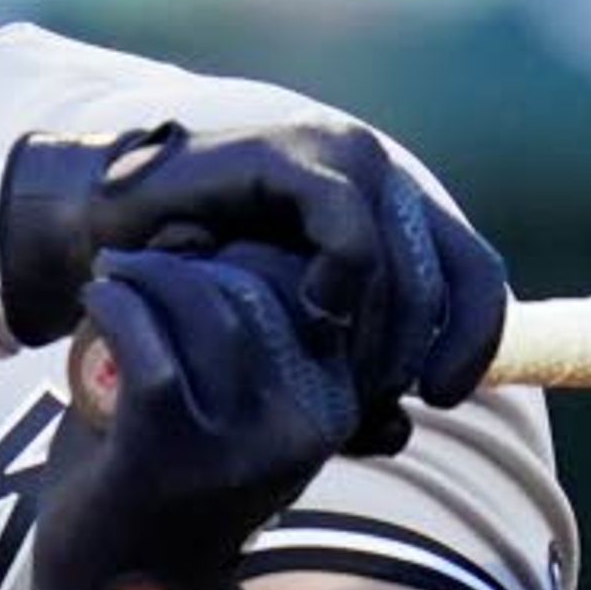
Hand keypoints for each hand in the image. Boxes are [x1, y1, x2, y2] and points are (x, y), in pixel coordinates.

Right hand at [0, 122, 506, 449]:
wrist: (113, 244)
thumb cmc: (199, 297)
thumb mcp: (281, 349)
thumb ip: (340, 387)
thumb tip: (400, 436)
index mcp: (395, 215)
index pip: (476, 276)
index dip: (473, 341)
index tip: (438, 399)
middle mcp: (380, 178)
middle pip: (445, 273)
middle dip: (412, 347)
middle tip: (371, 393)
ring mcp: (339, 157)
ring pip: (404, 255)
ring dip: (377, 321)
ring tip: (337, 362)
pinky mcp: (292, 154)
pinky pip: (348, 222)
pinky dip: (343, 274)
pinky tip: (314, 312)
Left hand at [27, 244, 358, 589]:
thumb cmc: (174, 479)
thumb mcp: (243, 408)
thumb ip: (266, 338)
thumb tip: (265, 232)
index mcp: (336, 404)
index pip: (317, 284)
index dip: (254, 246)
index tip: (201, 243)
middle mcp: (304, 422)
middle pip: (263, 282)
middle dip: (198, 254)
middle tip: (148, 254)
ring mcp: (240, 439)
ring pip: (206, 301)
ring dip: (149, 273)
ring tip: (118, 275)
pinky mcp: (170, 447)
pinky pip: (148, 334)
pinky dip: (115, 302)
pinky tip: (98, 299)